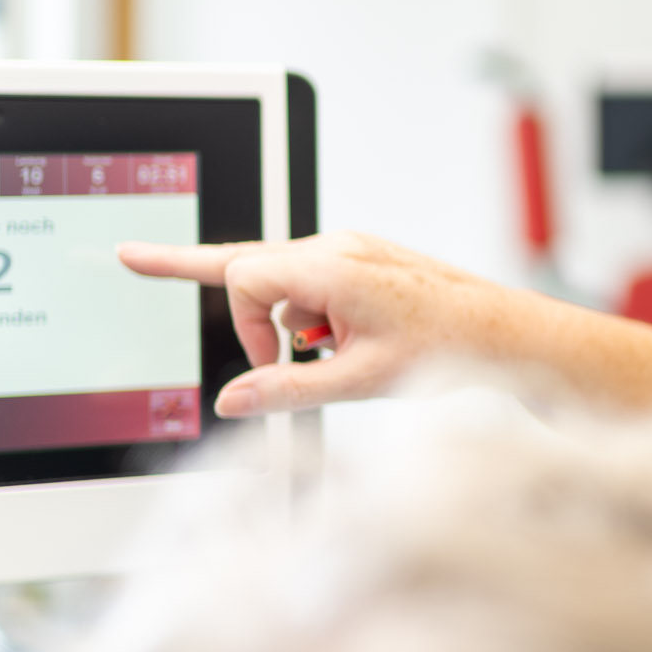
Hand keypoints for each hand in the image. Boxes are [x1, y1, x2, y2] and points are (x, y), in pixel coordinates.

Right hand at [117, 231, 532, 416]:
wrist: (504, 332)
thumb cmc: (447, 347)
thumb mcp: (361, 381)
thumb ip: (289, 391)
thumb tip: (231, 402)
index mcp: (331, 267)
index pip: (242, 274)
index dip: (242, 325)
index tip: (264, 364)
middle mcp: (337, 248)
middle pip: (252, 268)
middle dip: (230, 299)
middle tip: (147, 270)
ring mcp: (352, 251)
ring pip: (284, 282)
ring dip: (291, 324)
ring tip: (340, 356)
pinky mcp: (364, 261)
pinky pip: (314, 283)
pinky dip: (315, 317)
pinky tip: (350, 343)